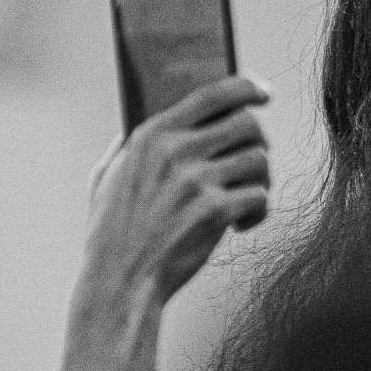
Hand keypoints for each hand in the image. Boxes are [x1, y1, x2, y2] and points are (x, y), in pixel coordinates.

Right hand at [58, 75, 271, 370]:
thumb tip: (150, 117)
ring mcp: (197, 182)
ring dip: (260, 178)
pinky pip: (260, 196)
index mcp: (152, 135)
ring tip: (244, 197)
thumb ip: (129, 145)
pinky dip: (258, 210)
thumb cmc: (111, 233)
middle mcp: (176, 152)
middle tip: (252, 159)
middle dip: (259, 139)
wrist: (119, 283)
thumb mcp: (107, 177)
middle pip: (248, 123)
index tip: (263, 93)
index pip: (213, 92)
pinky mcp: (215, 213)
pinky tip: (242, 224)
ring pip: (259, 159)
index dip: (247, 87)